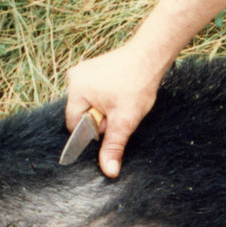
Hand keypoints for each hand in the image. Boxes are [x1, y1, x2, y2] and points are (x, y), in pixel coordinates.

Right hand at [65, 43, 167, 177]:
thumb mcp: (125, 121)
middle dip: (99, 117)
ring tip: (120, 98)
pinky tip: (118, 91)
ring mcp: (82, 71)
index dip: (94, 129)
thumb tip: (109, 172)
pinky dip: (104, 97)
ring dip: (103, 108)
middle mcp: (74, 78)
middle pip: (80, 114)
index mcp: (76, 90)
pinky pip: (92, 92)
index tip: (111, 121)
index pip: (74, 124)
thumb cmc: (138, 84)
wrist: (152, 54)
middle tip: (118, 108)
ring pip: (87, 104)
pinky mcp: (91, 68)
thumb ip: (113, 146)